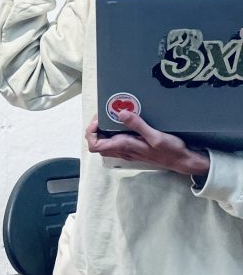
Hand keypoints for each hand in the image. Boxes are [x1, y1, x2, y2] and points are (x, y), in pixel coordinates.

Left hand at [85, 113, 209, 176]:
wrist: (182, 161)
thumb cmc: (170, 150)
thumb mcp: (155, 136)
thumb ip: (137, 125)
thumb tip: (120, 113)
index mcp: (124, 146)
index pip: (94, 145)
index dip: (91, 132)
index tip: (98, 120)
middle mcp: (122, 150)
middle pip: (97, 143)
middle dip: (96, 128)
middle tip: (104, 114)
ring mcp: (127, 150)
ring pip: (106, 142)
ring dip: (104, 130)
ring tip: (112, 115)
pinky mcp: (133, 149)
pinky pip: (116, 141)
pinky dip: (114, 131)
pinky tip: (123, 121)